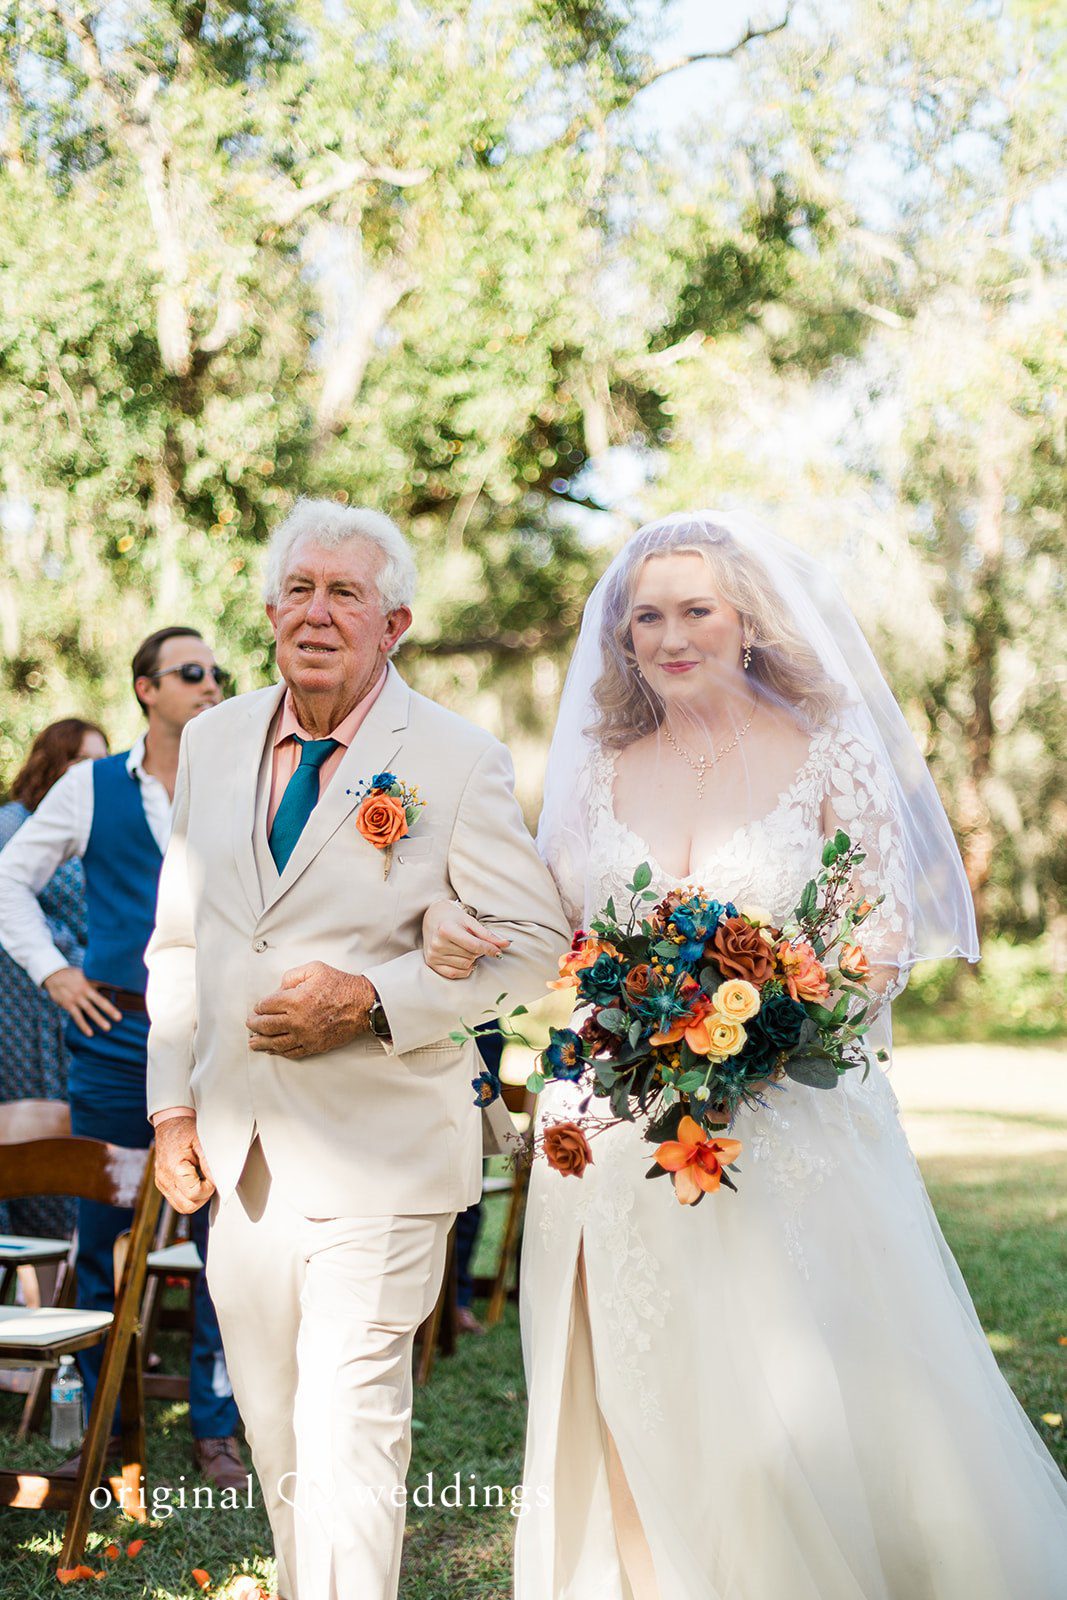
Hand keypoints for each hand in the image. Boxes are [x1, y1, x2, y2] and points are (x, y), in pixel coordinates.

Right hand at [43, 967, 122, 1037]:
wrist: (52, 975)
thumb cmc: (71, 975)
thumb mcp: (83, 974)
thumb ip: (95, 981)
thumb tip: (111, 985)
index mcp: (88, 984)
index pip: (103, 989)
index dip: (113, 993)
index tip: (123, 998)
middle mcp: (83, 992)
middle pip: (99, 1001)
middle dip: (109, 1010)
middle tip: (119, 1018)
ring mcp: (75, 999)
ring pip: (89, 1011)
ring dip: (98, 1020)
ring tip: (107, 1028)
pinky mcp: (68, 1005)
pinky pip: (77, 1017)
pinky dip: (83, 1025)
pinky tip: (90, 1033)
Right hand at [153, 1115, 214, 1213]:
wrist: (170, 1124)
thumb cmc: (186, 1130)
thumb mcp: (201, 1142)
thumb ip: (210, 1163)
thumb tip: (219, 1181)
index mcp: (173, 1169)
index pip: (194, 1194)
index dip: (208, 1188)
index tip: (211, 1175)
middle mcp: (164, 1180)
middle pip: (187, 1207)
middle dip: (203, 1196)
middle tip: (209, 1179)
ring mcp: (162, 1184)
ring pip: (182, 1207)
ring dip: (196, 1198)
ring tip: (201, 1178)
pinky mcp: (162, 1185)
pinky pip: (177, 1200)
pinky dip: (188, 1195)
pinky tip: (195, 1180)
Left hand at [247, 962, 374, 1059]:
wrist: (362, 1005)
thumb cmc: (341, 986)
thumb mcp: (315, 969)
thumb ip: (292, 975)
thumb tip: (280, 988)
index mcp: (295, 999)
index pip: (266, 1006)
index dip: (259, 1006)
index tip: (257, 1007)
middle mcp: (296, 1020)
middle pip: (266, 1025)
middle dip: (254, 1025)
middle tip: (250, 1024)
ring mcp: (305, 1035)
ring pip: (275, 1042)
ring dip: (261, 1042)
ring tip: (253, 1043)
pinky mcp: (314, 1045)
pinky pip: (292, 1052)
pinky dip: (279, 1052)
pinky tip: (273, 1050)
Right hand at [421, 901, 509, 978]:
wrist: (433, 917)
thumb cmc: (454, 918)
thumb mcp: (470, 922)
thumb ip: (487, 935)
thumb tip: (506, 944)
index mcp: (446, 929)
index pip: (474, 945)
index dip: (490, 949)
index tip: (499, 951)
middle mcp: (437, 943)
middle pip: (470, 956)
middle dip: (477, 951)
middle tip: (472, 941)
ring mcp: (433, 955)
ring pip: (465, 965)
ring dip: (470, 959)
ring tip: (465, 947)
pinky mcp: (431, 963)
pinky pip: (454, 974)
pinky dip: (463, 969)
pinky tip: (462, 959)